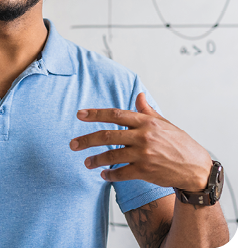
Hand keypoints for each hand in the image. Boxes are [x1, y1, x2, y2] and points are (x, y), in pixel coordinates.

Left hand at [70, 93, 211, 190]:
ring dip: (95, 160)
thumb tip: (139, 95)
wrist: (196, 168)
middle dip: (86, 140)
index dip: (95, 114)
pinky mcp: (145, 171)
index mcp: (146, 122)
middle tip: (73, 144)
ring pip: (111, 156)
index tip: (79, 115)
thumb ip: (147, 111)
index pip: (115, 114)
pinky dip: (110, 174)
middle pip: (107, 136)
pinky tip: (103, 174)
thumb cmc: (178, 143)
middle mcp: (143, 136)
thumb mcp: (164, 124)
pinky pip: (121, 173)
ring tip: (86, 163)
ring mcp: (144, 154)